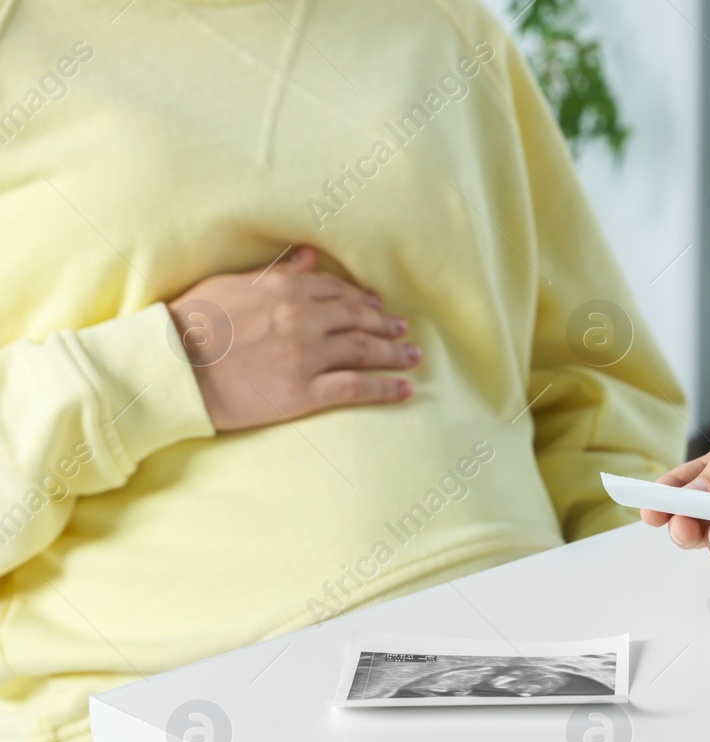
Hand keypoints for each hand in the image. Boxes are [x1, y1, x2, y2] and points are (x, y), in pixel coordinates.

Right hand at [170, 246, 419, 430]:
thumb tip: (308, 256)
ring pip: (365, 350)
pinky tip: (405, 390)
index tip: (377, 306)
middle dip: (386, 324)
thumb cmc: (191, 323)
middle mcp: (304, 319)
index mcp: (286, 289)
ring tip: (412, 357)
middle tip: (403, 330)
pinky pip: (357, 388)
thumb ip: (276, 272)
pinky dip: (386, 388)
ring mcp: (307, 355)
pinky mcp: (305, 391)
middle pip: (359, 319)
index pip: (338, 291)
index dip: (363, 299)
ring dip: (395, 353)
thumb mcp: (231, 285)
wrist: (169, 366)